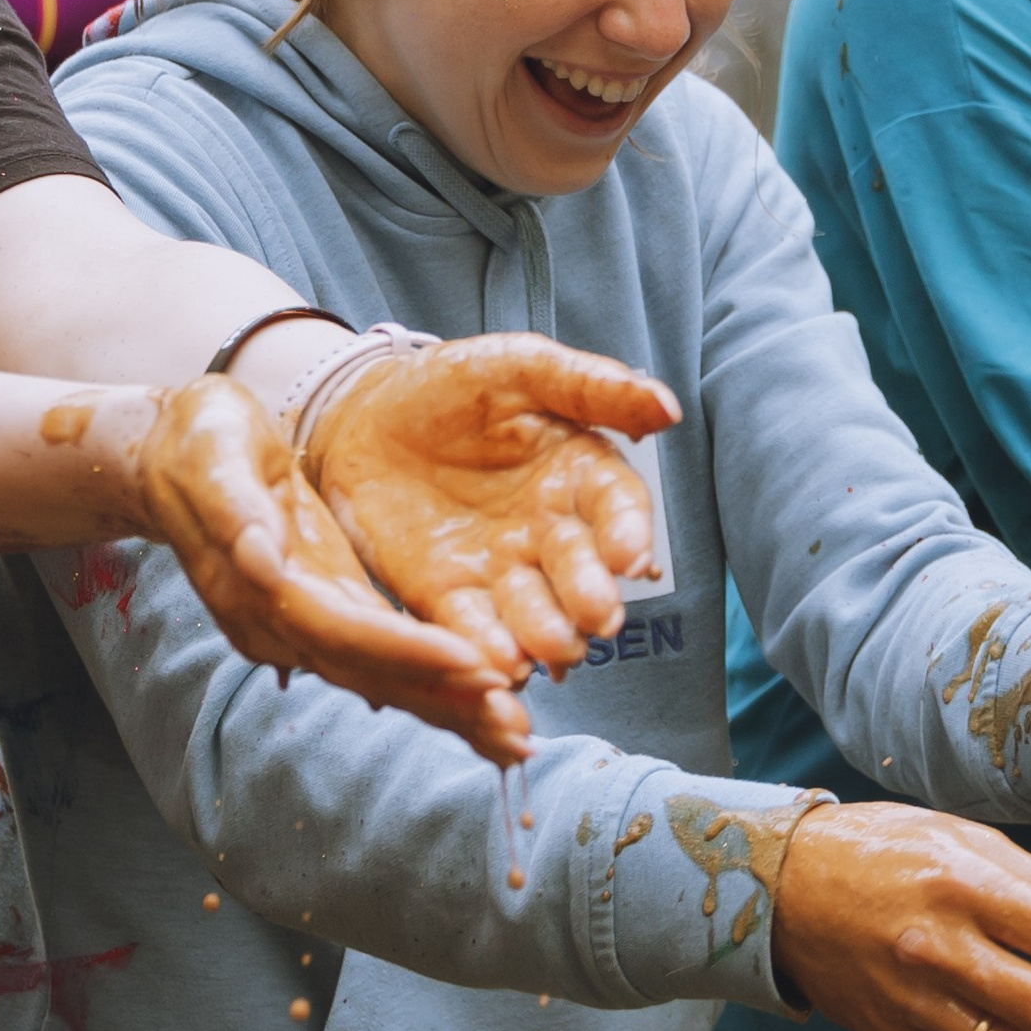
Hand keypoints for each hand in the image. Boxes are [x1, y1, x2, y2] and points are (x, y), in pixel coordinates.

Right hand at [134, 378, 533, 764]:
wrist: (171, 459)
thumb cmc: (196, 444)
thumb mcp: (214, 455)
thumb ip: (235, 510)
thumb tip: (261, 560)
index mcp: (261, 588)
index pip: (342, 631)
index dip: (407, 653)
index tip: (474, 666)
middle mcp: (284, 623)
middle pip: (371, 676)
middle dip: (444, 705)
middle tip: (516, 733)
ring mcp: (306, 624)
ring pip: (383, 681)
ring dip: (448, 711)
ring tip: (514, 739)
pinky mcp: (329, 611)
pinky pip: (385, 661)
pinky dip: (434, 686)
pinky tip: (480, 705)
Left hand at [303, 336, 674, 679]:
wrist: (363, 412)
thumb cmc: (454, 385)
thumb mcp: (523, 367)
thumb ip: (593, 387)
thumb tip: (667, 408)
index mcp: (578, 474)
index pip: (616, 507)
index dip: (627, 532)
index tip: (631, 558)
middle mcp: (548, 531)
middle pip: (578, 569)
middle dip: (589, 596)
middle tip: (598, 621)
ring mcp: (499, 569)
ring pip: (532, 609)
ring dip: (545, 633)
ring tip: (554, 652)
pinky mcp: (446, 595)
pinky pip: (469, 625)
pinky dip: (484, 647)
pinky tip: (496, 663)